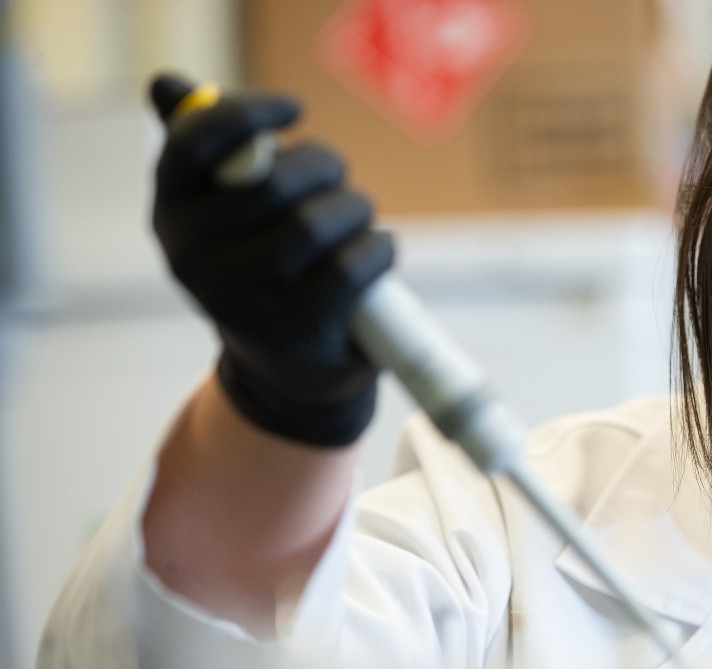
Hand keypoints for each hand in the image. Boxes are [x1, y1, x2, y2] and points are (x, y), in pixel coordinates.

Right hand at [149, 73, 393, 446]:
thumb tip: (168, 87)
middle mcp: (193, 259)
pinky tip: (377, 253)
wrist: (290, 373)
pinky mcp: (293, 332)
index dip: (248, 114)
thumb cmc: (265, 271)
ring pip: (317, 224)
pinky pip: (350, 268)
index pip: (194, 144)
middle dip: (324, 170)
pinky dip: (377, 251)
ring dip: (355, 211)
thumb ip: (207, 150)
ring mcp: (240, 301)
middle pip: (273, 183)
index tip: (295, 110)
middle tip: (340, 183)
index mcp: (171, 214)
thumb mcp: (225, 215)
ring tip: (358, 222)